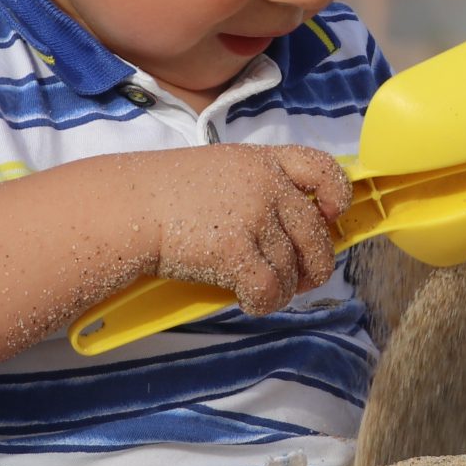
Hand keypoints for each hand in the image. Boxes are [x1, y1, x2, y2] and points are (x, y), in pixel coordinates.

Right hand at [135, 144, 352, 316]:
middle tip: (300, 280)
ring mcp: (253, 217)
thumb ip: (260, 186)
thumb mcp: (221, 171)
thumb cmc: (166, 194)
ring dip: (281, 289)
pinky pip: (270, 290)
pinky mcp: (236, 250)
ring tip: (260, 290)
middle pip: (316, 234)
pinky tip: (248, 301)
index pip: (321, 169)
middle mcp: (266, 185)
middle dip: (315, 265)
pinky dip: (263, 303)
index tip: (332, 215)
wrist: (128, 207)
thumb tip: (297, 226)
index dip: (337, 195)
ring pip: (291, 270)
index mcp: (262, 161)